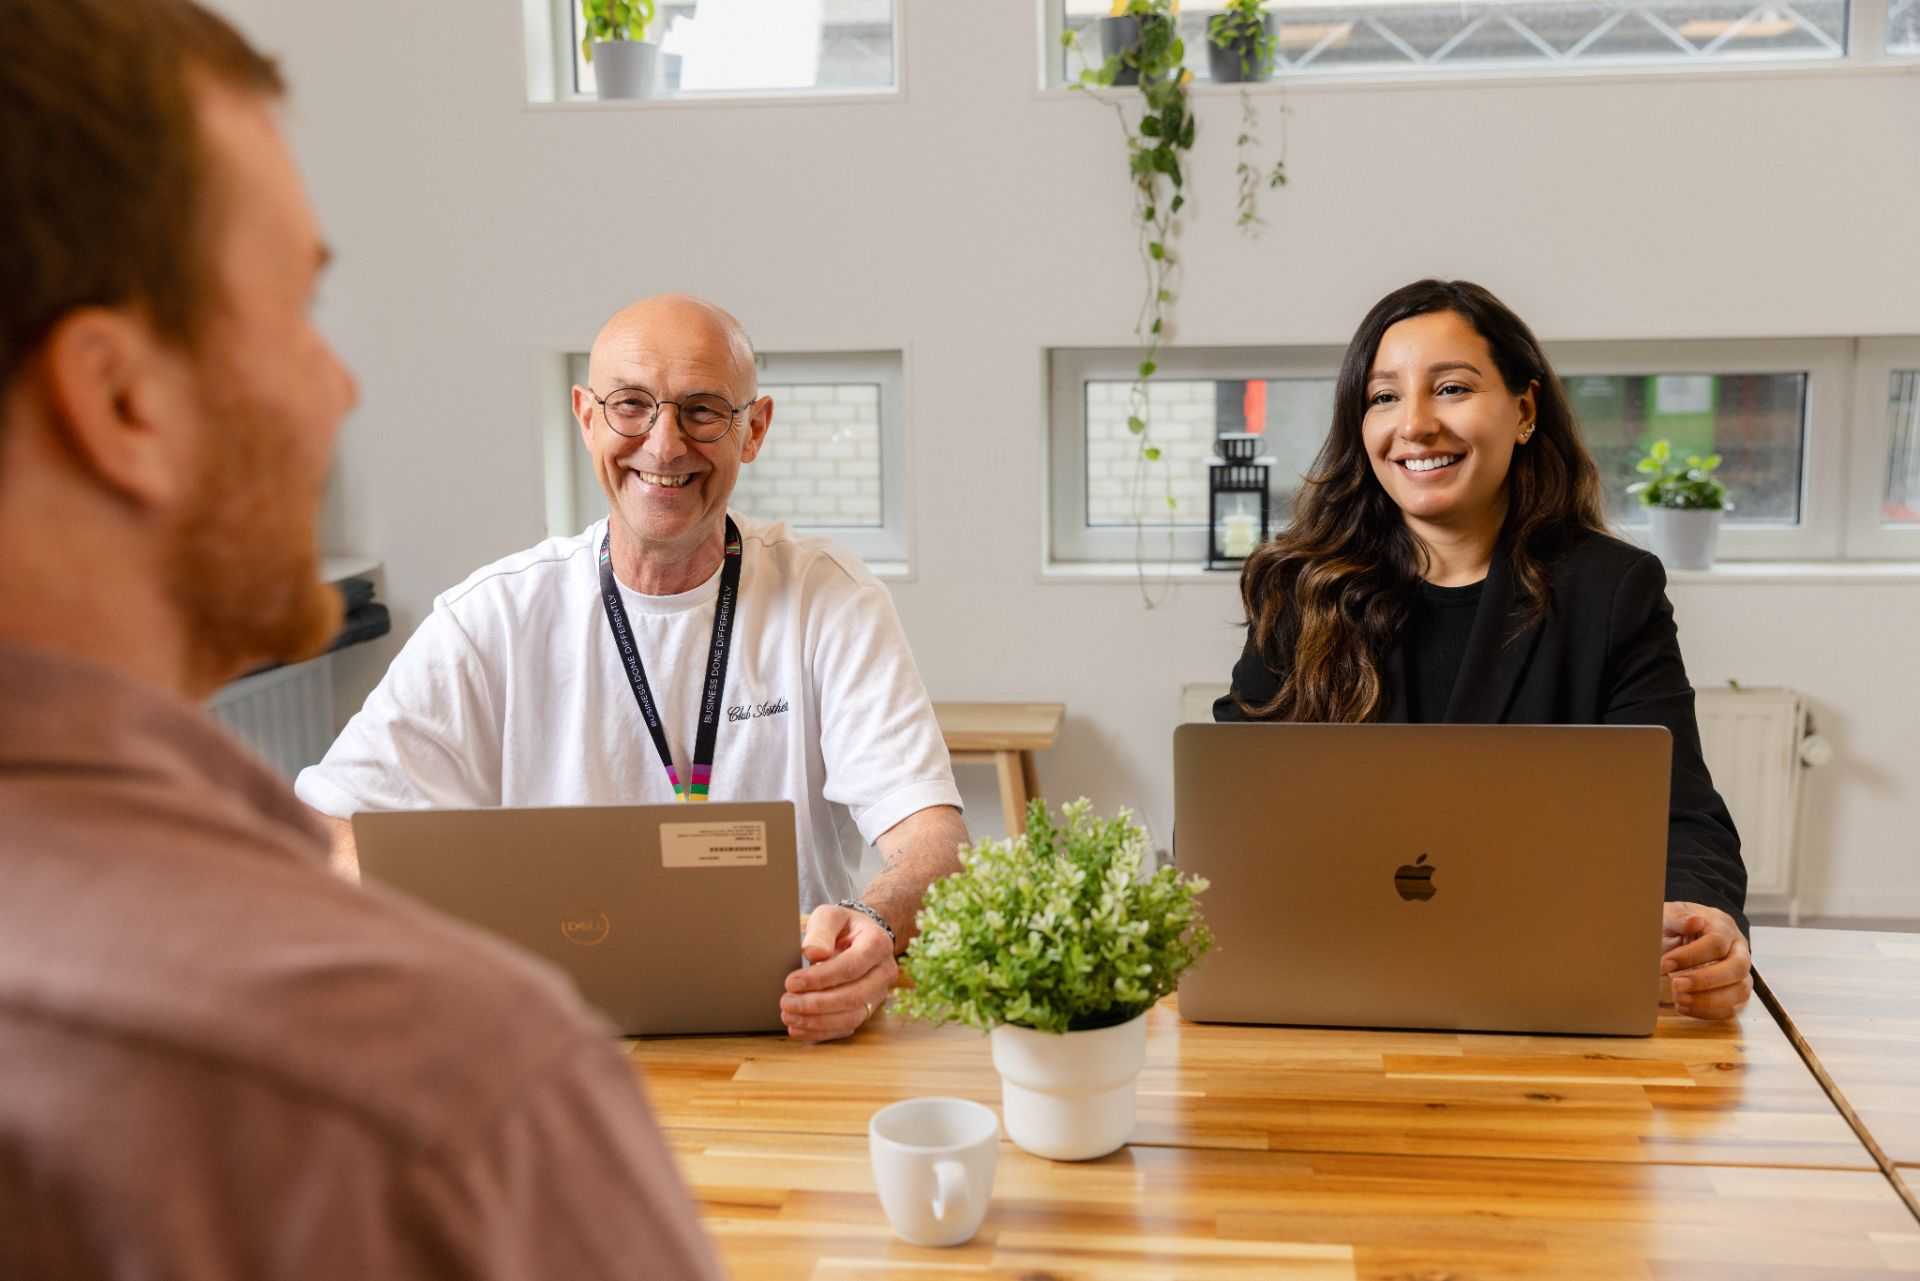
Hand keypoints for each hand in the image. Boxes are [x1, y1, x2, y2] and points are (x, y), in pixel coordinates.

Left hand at [781, 904, 898, 1042]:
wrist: (862, 936)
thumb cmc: (843, 926)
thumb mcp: (830, 916)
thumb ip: (821, 931)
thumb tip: (814, 954)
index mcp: (877, 944)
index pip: (850, 966)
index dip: (820, 978)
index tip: (792, 982)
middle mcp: (884, 972)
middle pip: (853, 996)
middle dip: (816, 1004)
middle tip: (786, 1002)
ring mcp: (878, 994)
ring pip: (851, 1017)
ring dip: (817, 1021)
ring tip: (788, 1016)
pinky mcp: (868, 1009)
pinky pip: (847, 1028)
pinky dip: (821, 1032)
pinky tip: (798, 1029)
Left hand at [1660, 902, 1751, 1020]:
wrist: (1681, 934)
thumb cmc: (1676, 924)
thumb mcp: (1671, 914)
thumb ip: (1679, 917)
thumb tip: (1694, 921)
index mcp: (1723, 927)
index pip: (1716, 942)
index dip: (1690, 956)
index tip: (1664, 964)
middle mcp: (1738, 950)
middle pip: (1736, 968)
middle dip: (1704, 980)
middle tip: (1675, 985)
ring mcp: (1740, 973)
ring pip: (1740, 991)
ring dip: (1709, 1000)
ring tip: (1679, 1000)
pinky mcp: (1735, 993)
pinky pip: (1732, 1008)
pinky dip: (1709, 1012)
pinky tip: (1685, 1008)